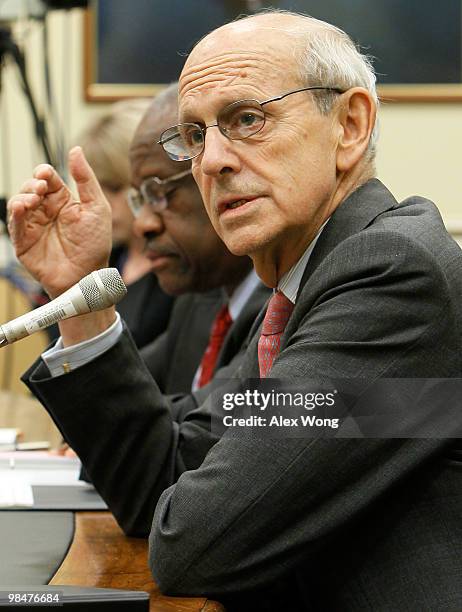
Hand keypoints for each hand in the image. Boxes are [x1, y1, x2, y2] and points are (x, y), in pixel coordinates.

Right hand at [8, 147, 111, 297]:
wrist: (88, 275)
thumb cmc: (95, 244)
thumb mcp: (97, 207)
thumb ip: (86, 179)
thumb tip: (75, 150)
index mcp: (63, 201)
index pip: (48, 179)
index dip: (44, 173)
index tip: (45, 174)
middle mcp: (46, 211)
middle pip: (30, 188)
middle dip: (32, 184)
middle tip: (40, 188)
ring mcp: (34, 226)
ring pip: (19, 203)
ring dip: (23, 196)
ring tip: (33, 199)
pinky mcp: (24, 242)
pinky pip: (14, 224)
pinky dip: (15, 213)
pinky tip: (21, 207)